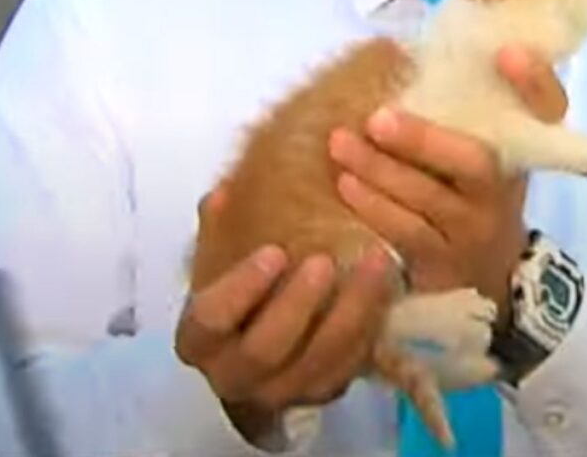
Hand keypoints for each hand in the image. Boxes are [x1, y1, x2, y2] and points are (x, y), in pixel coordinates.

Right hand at [174, 191, 395, 443]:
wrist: (265, 328)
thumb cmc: (242, 281)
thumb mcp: (222, 252)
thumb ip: (219, 226)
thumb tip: (222, 194)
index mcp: (201, 339)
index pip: (212, 320)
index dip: (241, 289)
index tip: (274, 252)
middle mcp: (235, 375)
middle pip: (264, 350)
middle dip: (297, 305)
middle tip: (325, 262)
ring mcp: (282, 391)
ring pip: (317, 364)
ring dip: (350, 313)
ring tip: (375, 263)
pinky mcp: (323, 391)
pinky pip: (349, 368)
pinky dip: (370, 328)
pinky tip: (386, 288)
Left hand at [328, 45, 566, 320]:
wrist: (489, 268)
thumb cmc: (473, 183)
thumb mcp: (484, 141)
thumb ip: (462, 102)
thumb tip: (398, 45)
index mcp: (524, 146)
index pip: (548, 107)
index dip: (533, 82)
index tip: (506, 52)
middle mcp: (507, 188)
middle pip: (477, 162)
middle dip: (423, 139)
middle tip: (377, 117)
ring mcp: (478, 229)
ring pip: (430, 198)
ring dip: (380, 169)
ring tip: (340, 143)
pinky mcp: (446, 262)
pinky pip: (407, 231)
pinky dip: (374, 206)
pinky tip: (347, 182)